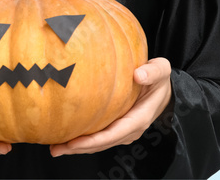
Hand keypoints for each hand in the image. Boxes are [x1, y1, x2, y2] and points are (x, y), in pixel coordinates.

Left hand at [49, 57, 171, 156]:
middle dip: (79, 148)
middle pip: (102, 144)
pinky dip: (84, 140)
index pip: (113, 134)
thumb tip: (138, 75)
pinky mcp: (117, 128)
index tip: (74, 142)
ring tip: (56, 147)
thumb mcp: (160, 71)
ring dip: (78, 147)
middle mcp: (130, 130)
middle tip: (56, 148)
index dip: (93, 140)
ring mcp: (123, 132)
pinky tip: (67, 137)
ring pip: (99, 144)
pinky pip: (100, 138)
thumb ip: (153, 72)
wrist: (163, 89)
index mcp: (139, 119)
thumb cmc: (159, 79)